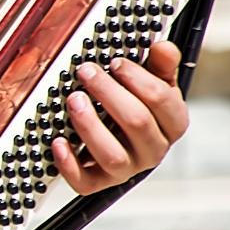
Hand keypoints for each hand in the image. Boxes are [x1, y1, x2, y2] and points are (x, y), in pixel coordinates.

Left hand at [51, 41, 187, 194]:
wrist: (122, 140)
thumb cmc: (137, 106)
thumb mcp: (154, 83)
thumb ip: (159, 65)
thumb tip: (162, 46)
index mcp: (172, 124)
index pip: (162, 101)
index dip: (138, 79)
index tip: (115, 62)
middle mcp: (153, 150)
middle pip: (136, 123)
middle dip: (109, 93)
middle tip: (86, 72)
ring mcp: (126, 169)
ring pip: (113, 155)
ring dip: (90, 126)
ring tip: (73, 100)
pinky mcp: (99, 183)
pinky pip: (85, 182)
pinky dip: (69, 164)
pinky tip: (58, 141)